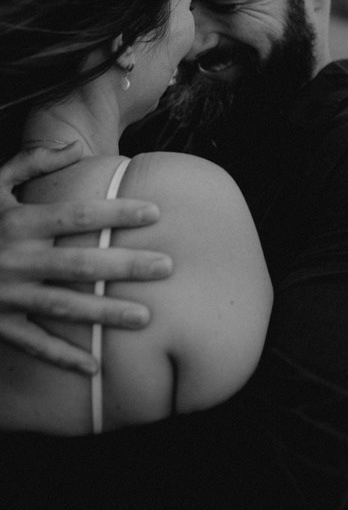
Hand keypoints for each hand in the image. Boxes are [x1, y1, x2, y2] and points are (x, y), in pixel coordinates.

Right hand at [0, 143, 172, 373]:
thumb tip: (74, 145)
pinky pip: (34, 345)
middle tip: (167, 266)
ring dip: (106, 315)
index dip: (119, 212)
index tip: (156, 212)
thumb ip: (32, 162)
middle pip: (81, 264)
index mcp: (19, 222)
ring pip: (64, 308)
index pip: (79, 215)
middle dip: (127, 266)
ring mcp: (6, 296)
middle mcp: (15, 259)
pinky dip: (63, 358)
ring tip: (146, 318)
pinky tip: (95, 367)